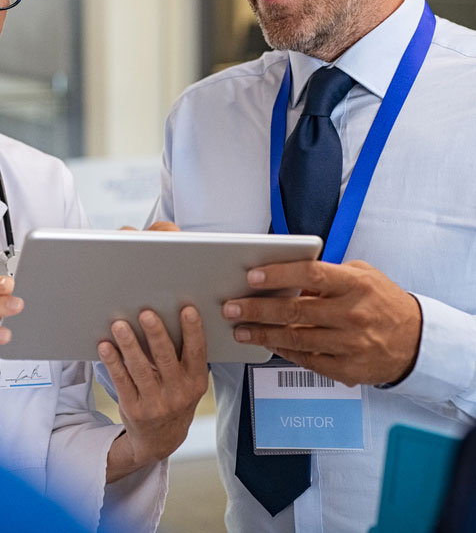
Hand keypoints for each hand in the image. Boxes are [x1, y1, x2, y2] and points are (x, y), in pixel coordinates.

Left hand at [99, 306, 207, 481]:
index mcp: (195, 381)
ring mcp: (155, 404)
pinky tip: (105, 346)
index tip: (187, 310)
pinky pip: (121, 381)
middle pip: (165, 359)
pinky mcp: (133, 409)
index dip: (193, 331)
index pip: (197, 352)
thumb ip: (183, 357)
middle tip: (146, 313)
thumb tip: (166, 316)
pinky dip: (112, 362)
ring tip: (119, 325)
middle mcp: (178, 394)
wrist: (161, 440)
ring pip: (140, 369)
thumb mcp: (189, 383)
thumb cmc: (176, 397)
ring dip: (129, 345)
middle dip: (156, 334)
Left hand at [222, 259, 421, 386]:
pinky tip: (265, 343)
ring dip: (262, 334)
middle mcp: (352, 315)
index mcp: (355, 285)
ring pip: (296, 339)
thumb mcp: (361, 275)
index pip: (311, 275)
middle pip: (296, 311)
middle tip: (230, 307)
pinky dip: (283, 351)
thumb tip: (286, 279)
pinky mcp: (347, 370)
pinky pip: (307, 360)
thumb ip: (326, 275)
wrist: (415, 341)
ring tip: (239, 329)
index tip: (252, 276)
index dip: (279, 275)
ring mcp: (350, 345)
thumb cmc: (380, 301)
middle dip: (257, 309)